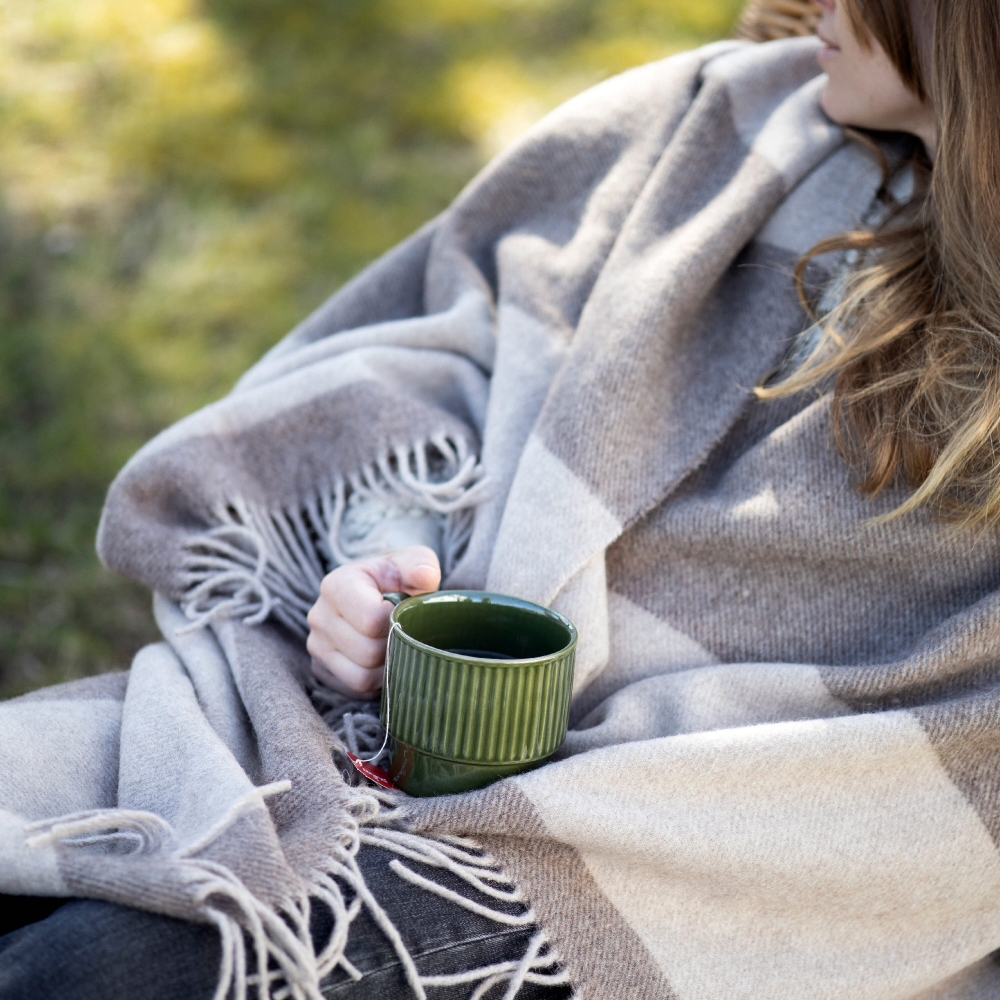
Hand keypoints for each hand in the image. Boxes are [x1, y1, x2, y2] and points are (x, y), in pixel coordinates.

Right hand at [306, 545, 440, 698]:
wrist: (378, 593)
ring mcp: (316, 645)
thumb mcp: (413, 562)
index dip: (397, 622)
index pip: (371, 620)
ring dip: (386, 669)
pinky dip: (375, 683)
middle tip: (404, 634)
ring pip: (360, 678)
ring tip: (395, 647)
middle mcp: (318, 616)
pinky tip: (383, 661)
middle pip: (367, 653)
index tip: (404, 612)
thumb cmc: (398, 578)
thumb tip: (426, 576)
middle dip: (394, 647)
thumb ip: (420, 564)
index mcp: (336, 585)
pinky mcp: (320, 668)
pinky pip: (354, 690)